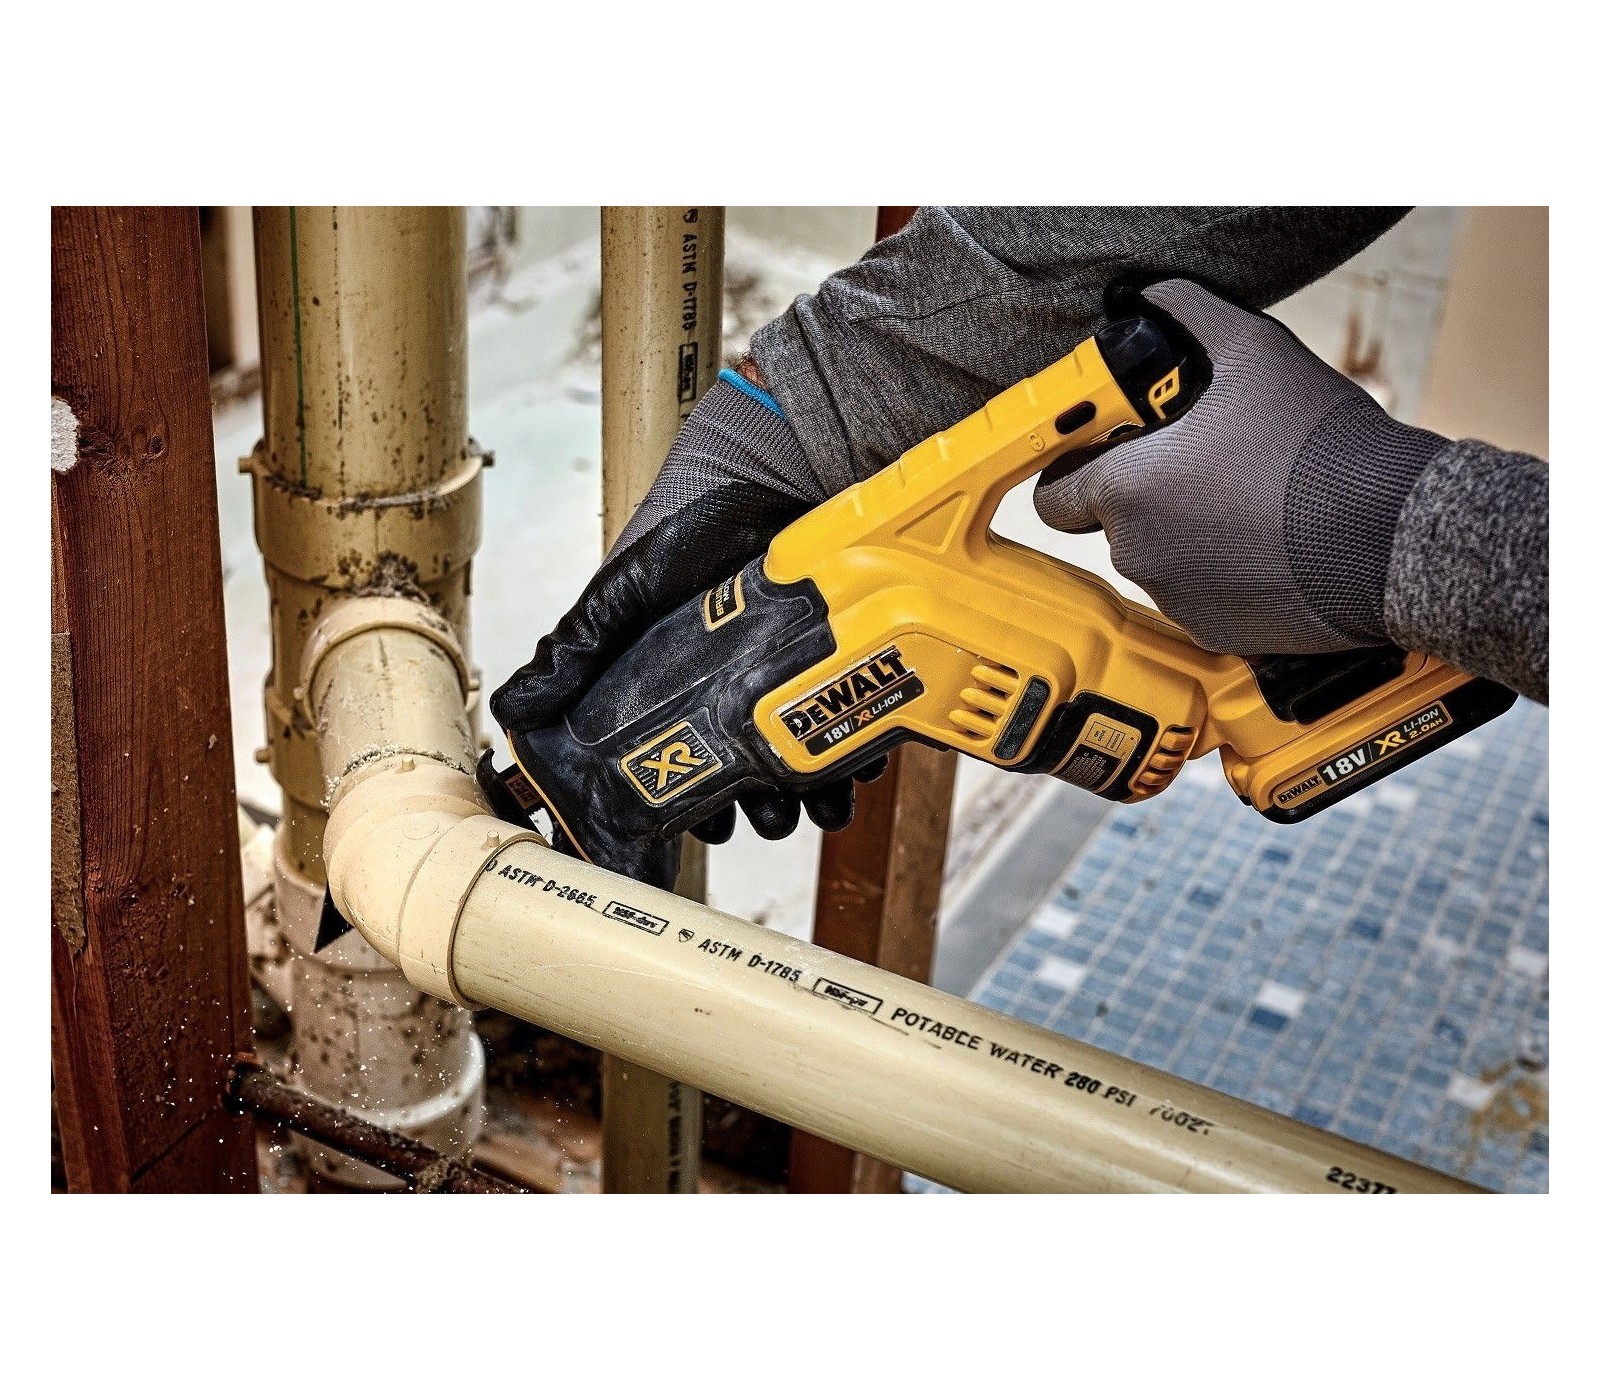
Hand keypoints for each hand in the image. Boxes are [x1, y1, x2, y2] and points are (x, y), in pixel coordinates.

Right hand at [490, 368, 883, 847]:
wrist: (766, 473)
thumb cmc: (684, 529)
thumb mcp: (618, 593)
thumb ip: (570, 651)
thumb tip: (511, 711)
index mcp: (673, 694)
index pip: (677, 774)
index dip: (688, 810)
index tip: (703, 827)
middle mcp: (731, 694)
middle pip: (745, 784)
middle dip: (757, 813)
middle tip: (764, 815)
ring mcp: (788, 681)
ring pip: (803, 768)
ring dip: (811, 798)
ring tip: (818, 801)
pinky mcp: (840, 663)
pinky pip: (854, 727)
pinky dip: (857, 755)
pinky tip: (857, 761)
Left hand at [1034, 278, 1447, 654]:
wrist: (1393, 537)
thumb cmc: (1320, 447)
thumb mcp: (1254, 351)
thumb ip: (1190, 314)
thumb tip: (1155, 295)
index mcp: (1127, 490)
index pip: (1054, 495)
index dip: (1074, 469)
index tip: (1104, 453)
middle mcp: (1137, 553)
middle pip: (1114, 522)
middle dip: (1146, 492)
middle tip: (1203, 461)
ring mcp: (1174, 600)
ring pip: (1160, 559)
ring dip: (1187, 532)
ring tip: (1249, 499)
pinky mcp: (1214, 633)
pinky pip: (1200, 597)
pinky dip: (1223, 573)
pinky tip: (1268, 542)